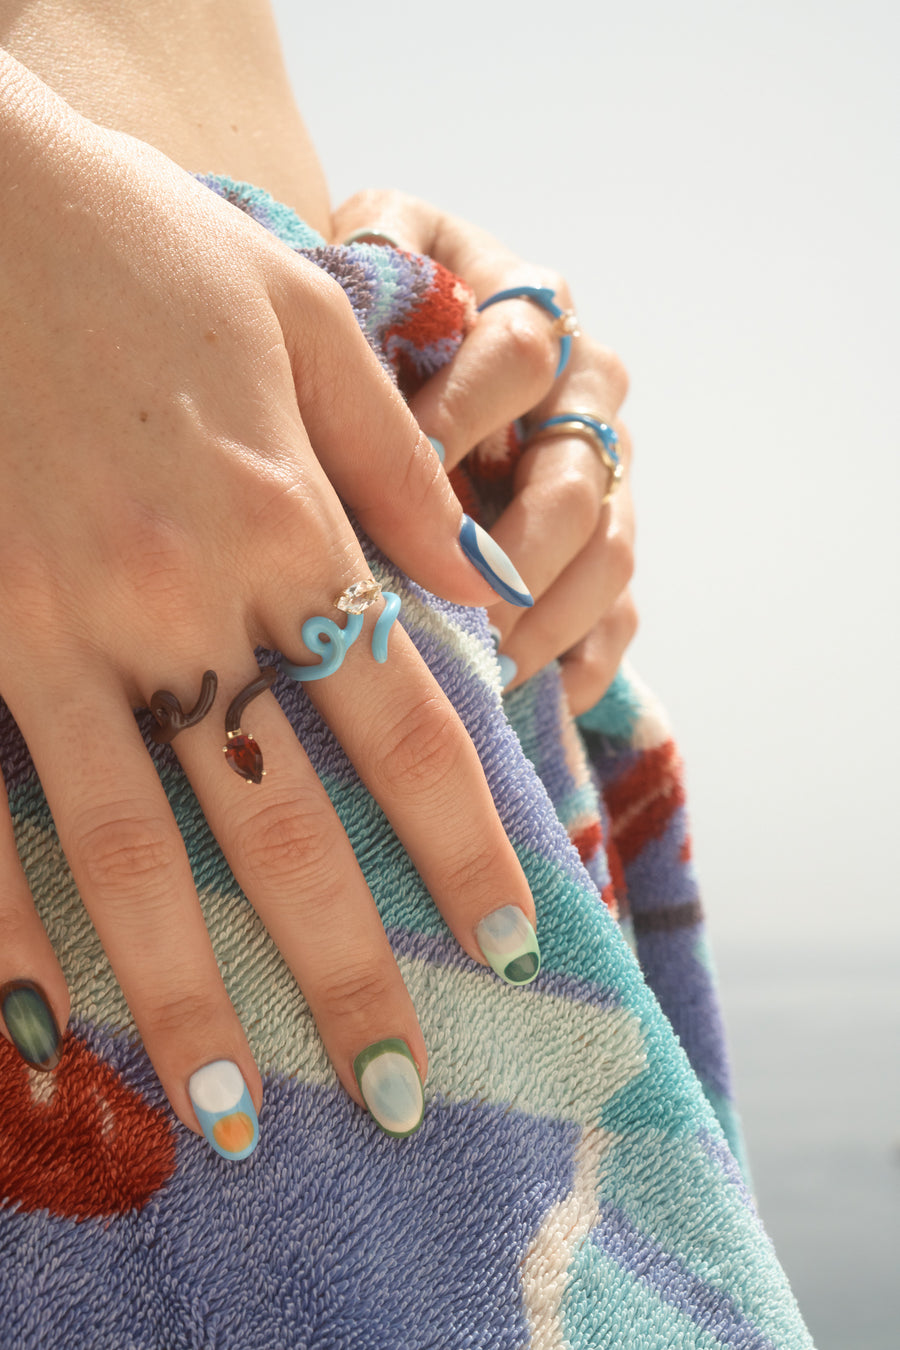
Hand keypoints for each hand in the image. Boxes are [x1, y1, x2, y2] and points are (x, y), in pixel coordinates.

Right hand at [0, 56, 537, 1151]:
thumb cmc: (150, 249)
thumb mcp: (312, 324)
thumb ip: (398, 463)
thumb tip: (477, 581)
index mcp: (286, 526)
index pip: (406, 724)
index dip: (461, 843)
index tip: (505, 937)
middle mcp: (177, 600)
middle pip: (280, 827)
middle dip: (344, 972)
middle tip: (394, 1094)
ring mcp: (44, 628)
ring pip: (127, 856)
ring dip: (179, 999)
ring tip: (227, 1119)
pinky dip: (2, 931)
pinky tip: (34, 1032)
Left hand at [333, 191, 636, 715]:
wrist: (394, 353)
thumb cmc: (370, 312)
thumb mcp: (367, 256)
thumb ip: (379, 257)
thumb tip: (381, 277)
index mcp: (533, 309)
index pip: (519, 356)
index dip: (460, 416)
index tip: (400, 471)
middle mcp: (586, 394)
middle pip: (574, 480)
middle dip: (508, 550)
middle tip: (445, 602)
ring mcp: (604, 477)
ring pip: (606, 557)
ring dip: (543, 617)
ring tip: (480, 665)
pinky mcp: (602, 552)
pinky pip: (617, 618)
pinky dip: (576, 663)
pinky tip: (524, 695)